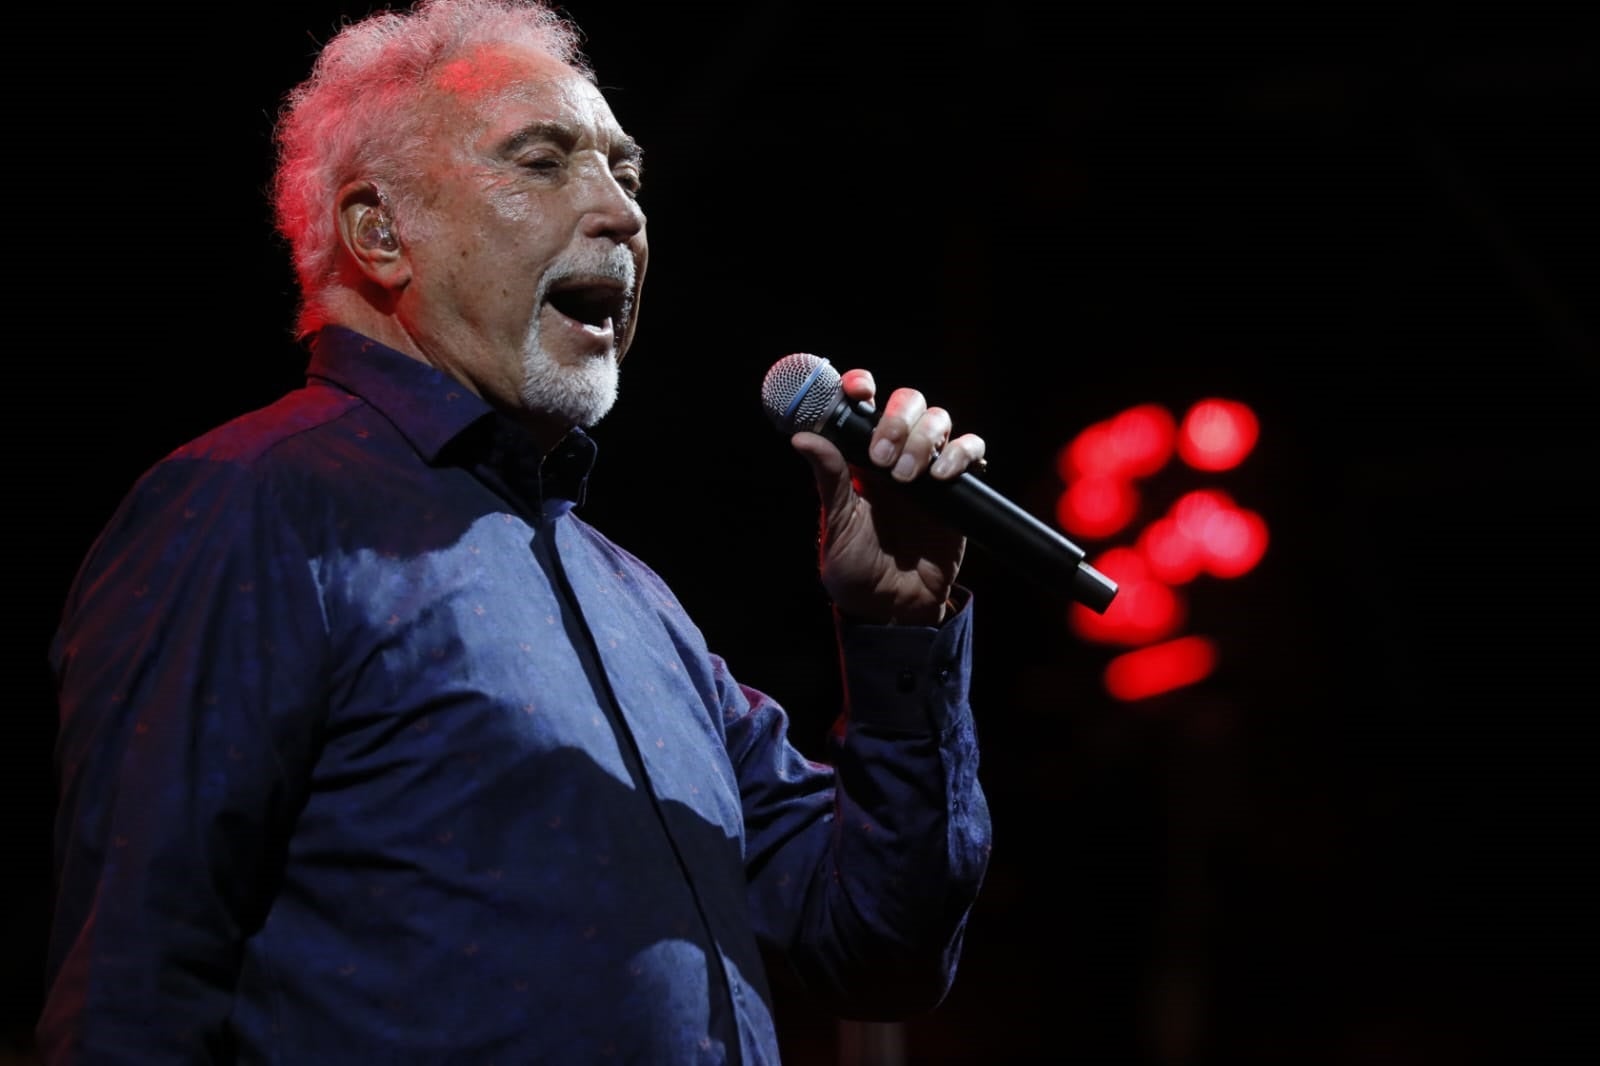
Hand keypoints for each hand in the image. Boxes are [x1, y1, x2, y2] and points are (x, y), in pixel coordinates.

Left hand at [789, 369, 986, 624]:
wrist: (892, 608)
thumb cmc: (855, 568)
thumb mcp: (835, 524)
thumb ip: (829, 478)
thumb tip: (802, 437)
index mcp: (860, 454)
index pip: (865, 402)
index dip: (862, 385)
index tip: (858, 391)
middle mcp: (896, 452)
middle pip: (908, 401)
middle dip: (896, 420)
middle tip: (880, 457)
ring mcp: (930, 467)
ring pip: (939, 419)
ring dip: (922, 439)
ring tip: (906, 478)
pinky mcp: (960, 489)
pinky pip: (972, 451)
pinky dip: (960, 455)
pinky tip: (941, 477)